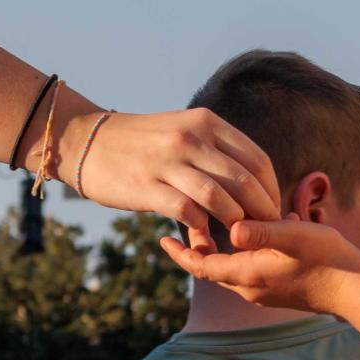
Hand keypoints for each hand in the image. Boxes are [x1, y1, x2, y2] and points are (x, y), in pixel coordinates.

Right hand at [60, 108, 281, 229]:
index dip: (270, 190)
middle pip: (244, 181)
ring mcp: (168, 162)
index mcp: (205, 123)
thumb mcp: (182, 130)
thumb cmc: (142, 143)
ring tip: (236, 237)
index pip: (256, 160)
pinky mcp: (147, 186)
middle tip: (263, 232)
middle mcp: (190, 138)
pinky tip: (201, 237)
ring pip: (220, 198)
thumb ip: (215, 151)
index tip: (271, 211)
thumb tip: (249, 185)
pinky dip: (200, 228)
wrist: (87, 141)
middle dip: (261, 212)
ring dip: (234, 223)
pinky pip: (188, 212)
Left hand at [159, 218, 359, 312]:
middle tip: (188, 220)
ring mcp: (264, 290)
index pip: (201, 266)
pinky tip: (254, 229)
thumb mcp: (293, 237)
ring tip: (215, 221)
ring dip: (219, 247)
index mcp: (247, 275)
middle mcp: (250, 287)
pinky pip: (248, 269)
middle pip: (211, 267)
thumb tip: (232, 229)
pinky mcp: (278, 288)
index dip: (180, 252)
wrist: (355, 289)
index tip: (162, 238)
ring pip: (230, 268)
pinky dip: (240, 251)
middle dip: (196, 246)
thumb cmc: (327, 258)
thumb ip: (263, 233)